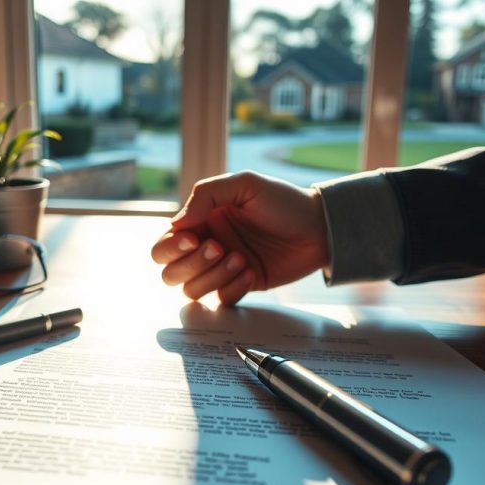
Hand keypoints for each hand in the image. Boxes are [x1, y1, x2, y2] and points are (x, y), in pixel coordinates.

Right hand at [150, 171, 330, 304]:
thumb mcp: (244, 184)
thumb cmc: (284, 201)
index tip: (194, 238)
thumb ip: (205, 196)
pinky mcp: (241, 285)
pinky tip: (253, 272)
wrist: (320, 227)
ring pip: (192, 289)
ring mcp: (222, 269)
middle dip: (191, 264)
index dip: (171, 247)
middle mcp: (206, 245)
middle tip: (219, 248)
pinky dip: (233, 288)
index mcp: (200, 221)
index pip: (164, 244)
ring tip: (242, 258)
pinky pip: (221, 299)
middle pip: (170, 272)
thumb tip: (176, 225)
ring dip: (214, 276)